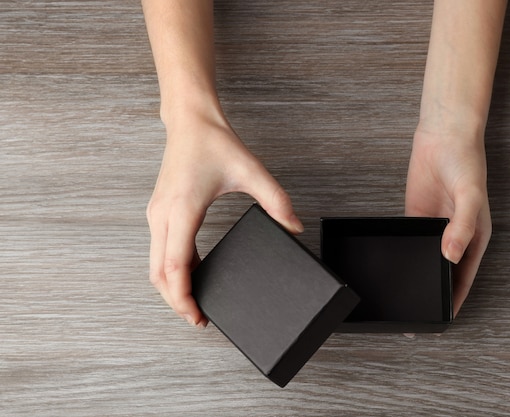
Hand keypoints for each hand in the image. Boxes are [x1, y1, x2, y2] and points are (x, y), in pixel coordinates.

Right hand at [146, 115, 303, 326]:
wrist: (190, 121)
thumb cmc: (214, 142)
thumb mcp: (252, 171)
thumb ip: (277, 200)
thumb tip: (294, 227)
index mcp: (182, 210)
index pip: (176, 267)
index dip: (184, 298)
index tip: (197, 316)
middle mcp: (162, 216)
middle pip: (159, 275)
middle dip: (176, 301)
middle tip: (199, 319)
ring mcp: (156, 214)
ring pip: (155, 265)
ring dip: (171, 288)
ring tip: (195, 302)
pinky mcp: (158, 212)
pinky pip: (160, 251)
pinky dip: (172, 270)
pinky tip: (194, 274)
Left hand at [405, 126, 491, 316]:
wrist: (443, 137)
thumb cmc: (466, 164)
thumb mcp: (469, 196)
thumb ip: (461, 227)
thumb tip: (451, 256)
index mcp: (474, 237)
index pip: (464, 277)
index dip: (455, 299)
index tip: (443, 319)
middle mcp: (454, 236)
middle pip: (443, 272)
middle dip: (433, 292)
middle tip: (416, 314)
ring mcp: (434, 228)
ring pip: (425, 259)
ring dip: (418, 274)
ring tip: (404, 295)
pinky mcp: (415, 216)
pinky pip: (410, 240)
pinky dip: (405, 253)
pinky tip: (396, 264)